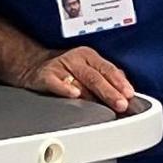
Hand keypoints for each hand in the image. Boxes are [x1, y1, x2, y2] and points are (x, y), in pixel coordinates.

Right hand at [21, 44, 140, 114]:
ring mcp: (60, 66)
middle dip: (110, 92)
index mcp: (89, 56)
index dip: (120, 83)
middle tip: (121, 104)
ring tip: (105, 106)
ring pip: (79, 81)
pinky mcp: (45, 75)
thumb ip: (105, 77)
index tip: (129, 95)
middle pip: (96, 76)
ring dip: (93, 95)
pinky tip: (74, 94)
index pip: (108, 69)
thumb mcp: (87, 67)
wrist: (32, 64)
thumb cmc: (65, 69)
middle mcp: (76, 59)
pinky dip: (65, 88)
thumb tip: (125, 90)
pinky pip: (56, 82)